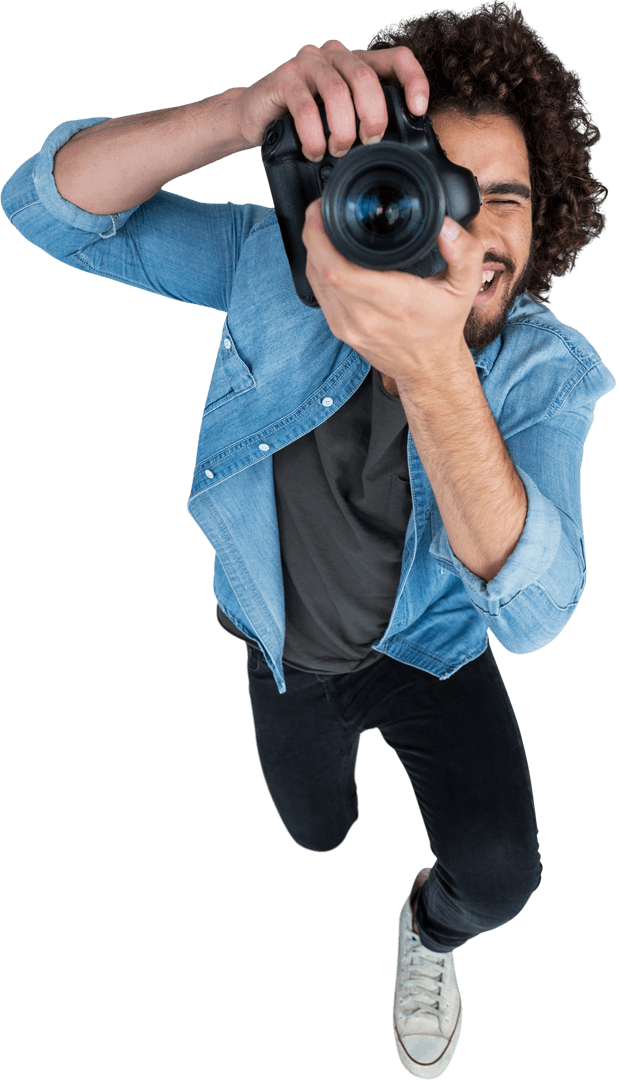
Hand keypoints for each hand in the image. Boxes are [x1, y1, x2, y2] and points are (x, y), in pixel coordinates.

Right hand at [235, 39, 428, 155]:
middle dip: (372, 116)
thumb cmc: (303, 121)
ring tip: (338, 150)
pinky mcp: (284, 78)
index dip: (413, 81)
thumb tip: (396, 149)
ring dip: (342, 129)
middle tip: (369, 143)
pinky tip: (315, 151)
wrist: (256, 115)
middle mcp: (335, 56)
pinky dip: (314, 136)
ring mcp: (308, 63)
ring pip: (336, 91)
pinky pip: (305, 108)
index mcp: (357, 62)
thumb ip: (364, 122)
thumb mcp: (341, 120)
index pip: (396, 57)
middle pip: (366, 77)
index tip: (418, 111)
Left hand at [301, 198, 485, 384]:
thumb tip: (446, 226)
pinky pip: (319, 293)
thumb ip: (464, 252)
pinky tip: (324, 253)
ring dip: (313, 250)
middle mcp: (364, 316)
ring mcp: (348, 325)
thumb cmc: (442, 327)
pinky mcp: (339, 329)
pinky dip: (317, 269)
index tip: (324, 210)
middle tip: (321, 210)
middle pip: (320, 270)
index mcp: (393, 301)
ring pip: (314, 280)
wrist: (428, 369)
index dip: (321, 236)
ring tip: (321, 226)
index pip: (338, 269)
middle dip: (313, 234)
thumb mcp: (466, 287)